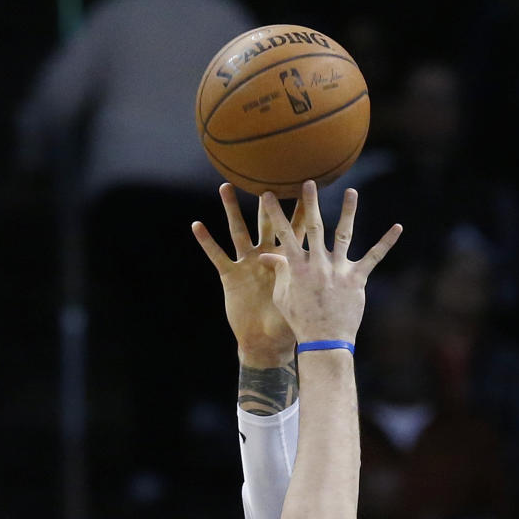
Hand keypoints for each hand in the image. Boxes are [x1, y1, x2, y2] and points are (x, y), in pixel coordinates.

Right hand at [192, 185, 305, 366]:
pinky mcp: (231, 276)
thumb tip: (322, 259)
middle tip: (267, 175)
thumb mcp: (299, 296)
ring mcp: (247, 264)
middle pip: (267, 223)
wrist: (267, 343)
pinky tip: (196, 225)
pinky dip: (207, 241)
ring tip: (225, 187)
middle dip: (267, 202)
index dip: (301, 210)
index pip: (296, 230)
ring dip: (231, 210)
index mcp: (286, 261)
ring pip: (239, 231)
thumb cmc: (288, 323)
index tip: (306, 187)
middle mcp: (266, 257)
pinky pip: (217, 256)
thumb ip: (305, 274)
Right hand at [258, 181, 401, 346]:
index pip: (285, 235)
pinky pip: (373, 257)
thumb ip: (279, 272)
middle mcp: (318, 265)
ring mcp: (339, 271)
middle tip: (309, 182)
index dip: (275, 213)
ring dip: (348, 212)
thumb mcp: (283, 297)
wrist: (324, 342)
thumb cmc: (300, 321)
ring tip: (351, 192)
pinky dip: (386, 242)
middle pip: (314, 227)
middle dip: (310, 204)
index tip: (267, 194)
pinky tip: (397, 227)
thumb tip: (268, 255)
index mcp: (298, 269)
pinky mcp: (357, 280)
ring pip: (344, 235)